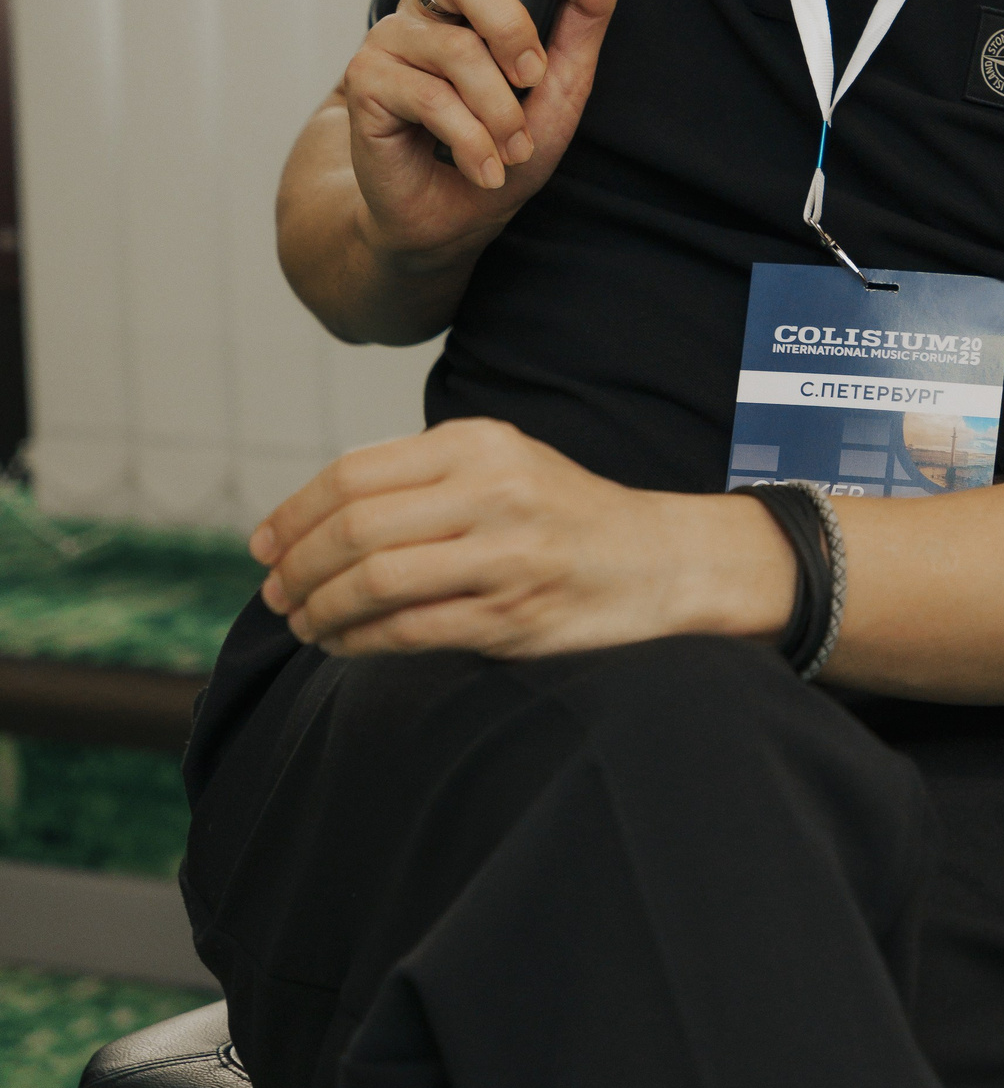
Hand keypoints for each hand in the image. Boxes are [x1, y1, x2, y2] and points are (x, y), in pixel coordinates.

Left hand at [249, 419, 794, 658]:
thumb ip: (422, 478)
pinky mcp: (512, 612)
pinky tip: (343, 644)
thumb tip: (316, 514)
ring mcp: (503, 552)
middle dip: (296, 567)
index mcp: (478, 442)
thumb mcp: (500, 465)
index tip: (262, 545)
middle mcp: (490, 488)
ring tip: (302, 622)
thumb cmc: (563, 516)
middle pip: (354, 527)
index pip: (354, 475)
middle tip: (272, 593)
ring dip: (319, 609)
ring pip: (372, 580)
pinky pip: (408, 629)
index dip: (292, 513)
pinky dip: (358, 641)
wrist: (657, 561)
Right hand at [341, 0, 622, 262]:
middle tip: (534, 79)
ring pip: (456, 49)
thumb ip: (584, 10)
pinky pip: (430, 96)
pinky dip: (472, 140)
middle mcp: (425, 6)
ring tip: (514, 147)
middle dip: (512, 29)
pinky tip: (485, 166)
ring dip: (501, 111)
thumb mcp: (561, 78)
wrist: (446, 216)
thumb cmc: (501, 143)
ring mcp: (389, 40)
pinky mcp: (365, 82)